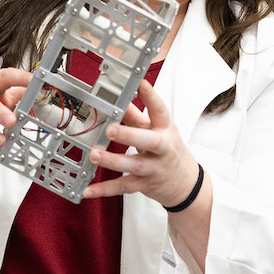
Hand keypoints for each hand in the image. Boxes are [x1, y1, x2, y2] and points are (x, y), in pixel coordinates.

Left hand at [82, 80, 200, 207]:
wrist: (186, 183)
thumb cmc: (167, 150)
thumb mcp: (157, 129)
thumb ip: (136, 116)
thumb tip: (120, 99)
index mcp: (165, 130)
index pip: (161, 111)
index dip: (152, 97)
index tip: (142, 84)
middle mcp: (162, 149)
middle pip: (150, 141)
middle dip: (129, 135)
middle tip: (110, 129)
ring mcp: (154, 168)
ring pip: (134, 165)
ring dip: (113, 161)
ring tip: (94, 154)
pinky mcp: (144, 184)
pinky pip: (123, 187)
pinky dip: (104, 189)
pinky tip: (88, 190)